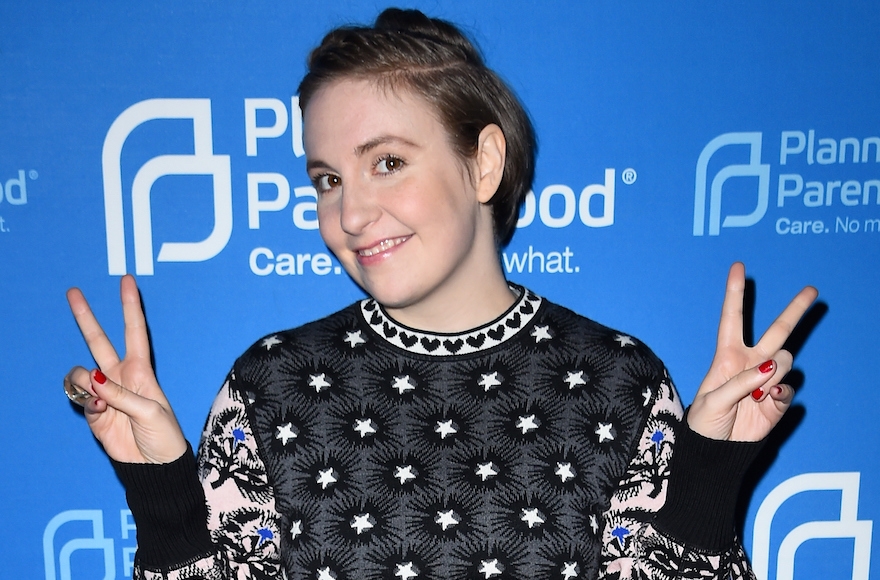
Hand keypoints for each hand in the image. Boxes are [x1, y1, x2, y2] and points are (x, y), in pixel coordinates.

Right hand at [65, 275, 186, 462]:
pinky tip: (96, 411)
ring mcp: (104, 392)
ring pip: (80, 372)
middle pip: (98, 340)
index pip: (134, 330)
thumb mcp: (150, 412)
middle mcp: (120, 375)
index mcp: (141, 369)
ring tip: (97, 399)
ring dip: (82, 381)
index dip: (130, 306)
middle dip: (85, 316)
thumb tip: (93, 380)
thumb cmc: (163, 435)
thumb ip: (120, 395)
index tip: (127, 281)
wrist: (153, 465)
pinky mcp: (92, 411)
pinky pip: (77, 397)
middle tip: (73, 292)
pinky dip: (82, 401)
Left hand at [687, 262, 817, 441]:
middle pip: (777, 330)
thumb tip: (770, 367)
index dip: (735, 293)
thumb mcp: (713, 400)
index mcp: (727, 355)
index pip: (732, 318)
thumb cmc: (705, 421)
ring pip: (784, 361)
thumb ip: (741, 381)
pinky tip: (765, 403)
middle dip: (795, 310)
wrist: (716, 451)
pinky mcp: (779, 400)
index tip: (738, 266)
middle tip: (813, 290)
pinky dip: (780, 394)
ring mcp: (767, 380)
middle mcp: (750, 362)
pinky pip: (788, 388)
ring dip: (771, 376)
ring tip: (753, 395)